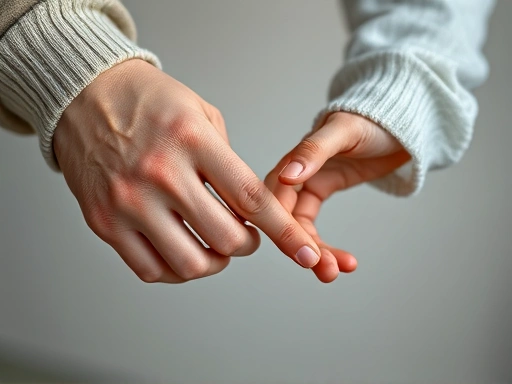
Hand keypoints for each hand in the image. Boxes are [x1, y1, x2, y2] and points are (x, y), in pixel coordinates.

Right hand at [54, 59, 322, 282]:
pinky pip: (150, 269)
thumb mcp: (201, 113)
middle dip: (247, 244)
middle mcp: (159, 173)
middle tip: (245, 235)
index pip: (251, 198)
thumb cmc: (149, 102)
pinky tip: (182, 251)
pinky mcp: (104, 222)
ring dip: (214, 262)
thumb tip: (248, 211)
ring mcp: (128, 201)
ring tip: (214, 246)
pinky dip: (176, 269)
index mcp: (192, 140)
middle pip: (225, 238)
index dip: (283, 232)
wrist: (86, 96)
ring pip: (189, 263)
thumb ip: (228, 162)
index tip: (305, 252)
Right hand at [265, 112, 410, 282]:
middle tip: (325, 271)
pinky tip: (343, 260)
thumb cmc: (371, 119)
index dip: (283, 225)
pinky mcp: (324, 191)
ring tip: (336, 272)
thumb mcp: (343, 131)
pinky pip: (315, 225)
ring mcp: (310, 185)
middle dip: (303, 247)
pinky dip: (326, 244)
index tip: (299, 251)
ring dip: (317, 253)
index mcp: (293, 160)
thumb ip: (313, 151)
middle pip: (287, 219)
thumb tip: (287, 176)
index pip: (275, 198)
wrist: (397, 122)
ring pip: (302, 228)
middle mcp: (296, 176)